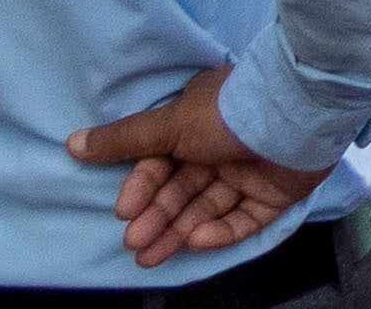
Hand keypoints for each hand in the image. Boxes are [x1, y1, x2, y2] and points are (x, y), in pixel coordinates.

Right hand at [61, 72, 317, 273]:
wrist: (298, 113)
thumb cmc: (229, 114)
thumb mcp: (170, 123)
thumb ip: (124, 139)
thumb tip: (72, 144)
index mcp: (201, 123)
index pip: (163, 162)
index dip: (143, 188)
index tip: (124, 212)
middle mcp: (224, 146)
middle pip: (183, 189)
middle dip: (157, 217)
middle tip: (135, 243)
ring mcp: (251, 170)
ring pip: (209, 207)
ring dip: (179, 230)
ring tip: (151, 257)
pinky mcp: (276, 193)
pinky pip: (244, 218)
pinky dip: (220, 231)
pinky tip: (197, 240)